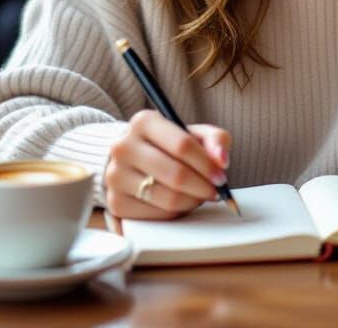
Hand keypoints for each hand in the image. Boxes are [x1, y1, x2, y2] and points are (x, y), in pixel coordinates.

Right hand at [104, 110, 230, 219]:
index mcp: (143, 121)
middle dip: (203, 187)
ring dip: (192, 201)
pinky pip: (156, 215)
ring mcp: (115, 175)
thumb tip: (222, 160)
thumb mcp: (193, 133)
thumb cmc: (168, 145)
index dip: (207, 164)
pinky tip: (180, 203)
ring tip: (199, 196)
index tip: (221, 176)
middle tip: (215, 191)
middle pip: (176, 174)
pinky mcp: (115, 202)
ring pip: (167, 198)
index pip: (182, 145)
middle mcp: (123, 146)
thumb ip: (215, 140)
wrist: (132, 158)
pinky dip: (175, 213)